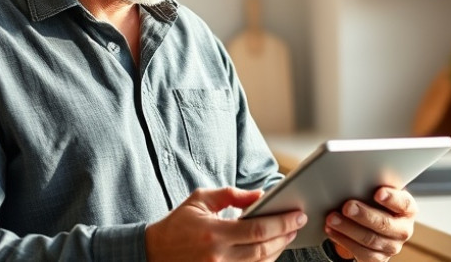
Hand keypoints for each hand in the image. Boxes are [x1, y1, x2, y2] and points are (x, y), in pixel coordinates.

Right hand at [145, 187, 306, 261]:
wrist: (152, 253)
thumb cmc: (178, 224)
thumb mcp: (200, 200)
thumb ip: (232, 195)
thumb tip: (261, 194)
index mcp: (214, 233)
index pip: (258, 228)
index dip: (282, 222)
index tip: (298, 214)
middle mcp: (218, 256)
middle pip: (264, 249)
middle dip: (285, 235)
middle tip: (298, 222)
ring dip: (278, 249)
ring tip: (288, 234)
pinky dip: (263, 261)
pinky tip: (271, 249)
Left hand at [324, 187, 416, 261]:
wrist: (373, 225)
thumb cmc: (374, 202)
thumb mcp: (377, 191)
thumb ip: (372, 185)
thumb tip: (353, 177)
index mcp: (407, 209)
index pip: (404, 203)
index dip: (392, 198)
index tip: (377, 192)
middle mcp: (403, 229)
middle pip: (385, 224)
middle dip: (363, 215)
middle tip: (346, 206)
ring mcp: (392, 246)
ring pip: (371, 240)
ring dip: (348, 228)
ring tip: (331, 218)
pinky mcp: (379, 258)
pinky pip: (362, 253)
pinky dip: (344, 241)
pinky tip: (332, 231)